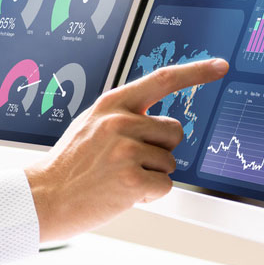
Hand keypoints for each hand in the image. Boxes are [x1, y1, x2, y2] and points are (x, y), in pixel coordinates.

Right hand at [25, 57, 228, 241]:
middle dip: (160, 149)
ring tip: (117, 178)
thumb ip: (123, 117)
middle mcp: (119, 123)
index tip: (219, 66)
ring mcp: (125, 150)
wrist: (44, 197)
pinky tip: (120, 192)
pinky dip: (148, 194)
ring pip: (170, 161)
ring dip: (150, 175)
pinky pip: (164, 185)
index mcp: (110, 106)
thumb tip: (160, 123)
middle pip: (174, 132)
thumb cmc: (68, 167)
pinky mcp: (130, 179)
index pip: (162, 80)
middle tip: (126, 162)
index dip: (195, 72)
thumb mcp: (90, 126)